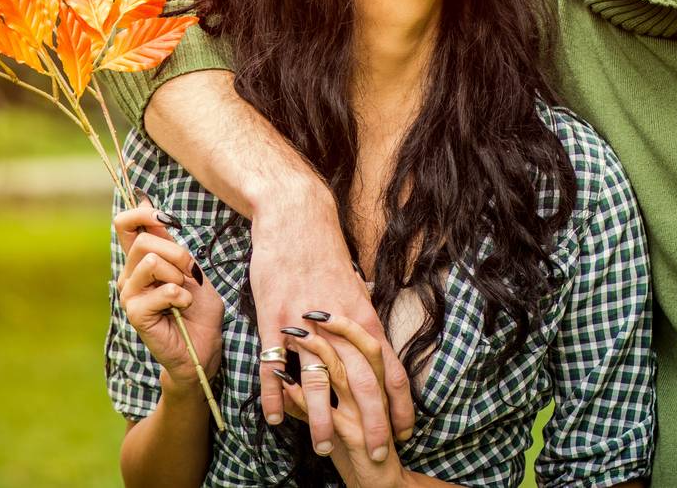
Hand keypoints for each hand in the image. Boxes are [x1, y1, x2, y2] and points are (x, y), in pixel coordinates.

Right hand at [116, 193, 223, 391]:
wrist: (204, 344)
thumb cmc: (199, 308)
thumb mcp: (190, 267)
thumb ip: (170, 242)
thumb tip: (147, 203)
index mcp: (142, 260)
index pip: (125, 225)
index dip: (141, 214)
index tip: (163, 220)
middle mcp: (130, 275)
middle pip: (144, 242)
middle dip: (177, 253)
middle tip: (190, 272)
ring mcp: (130, 294)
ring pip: (152, 263)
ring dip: (179, 276)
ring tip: (184, 293)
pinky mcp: (136, 313)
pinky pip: (162, 290)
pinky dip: (181, 296)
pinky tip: (182, 307)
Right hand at [249, 195, 414, 457]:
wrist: (297, 219)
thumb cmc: (327, 256)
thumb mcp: (357, 291)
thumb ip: (364, 326)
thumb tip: (376, 354)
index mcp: (366, 321)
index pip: (390, 373)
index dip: (399, 407)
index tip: (404, 433)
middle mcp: (340, 327)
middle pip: (362, 385)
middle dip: (371, 425)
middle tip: (374, 457)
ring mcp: (304, 326)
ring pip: (317, 384)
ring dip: (323, 420)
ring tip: (326, 448)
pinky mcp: (273, 321)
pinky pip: (273, 367)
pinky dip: (275, 396)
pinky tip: (279, 420)